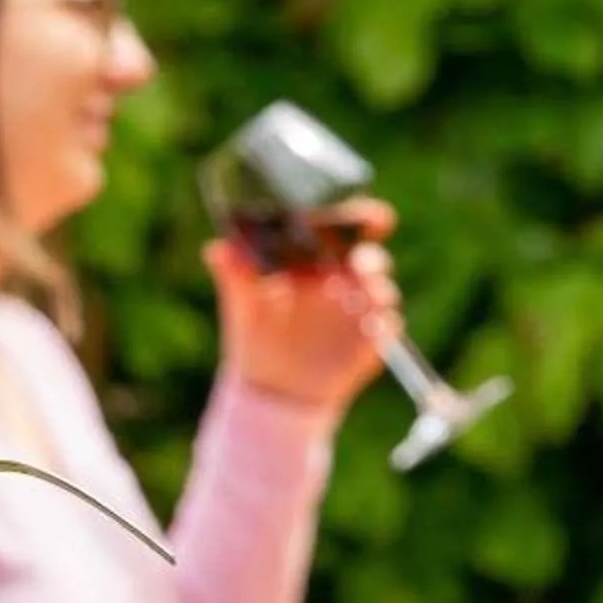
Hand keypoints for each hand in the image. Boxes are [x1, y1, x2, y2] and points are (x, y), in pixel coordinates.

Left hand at [206, 220, 399, 419]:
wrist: (270, 387)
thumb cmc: (256, 334)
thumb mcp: (242, 302)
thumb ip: (233, 273)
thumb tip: (215, 249)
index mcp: (317, 259)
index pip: (344, 228)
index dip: (358, 216)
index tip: (364, 215)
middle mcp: (345, 280)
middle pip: (370, 256)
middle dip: (371, 255)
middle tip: (359, 262)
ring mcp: (361, 310)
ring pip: (383, 289)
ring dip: (379, 287)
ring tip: (367, 290)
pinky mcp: (371, 341)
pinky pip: (387, 327)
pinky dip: (383, 323)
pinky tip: (371, 326)